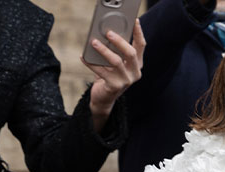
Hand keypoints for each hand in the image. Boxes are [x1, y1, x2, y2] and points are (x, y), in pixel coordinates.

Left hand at [84, 19, 145, 133]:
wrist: (105, 98)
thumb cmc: (109, 75)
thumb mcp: (116, 61)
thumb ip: (115, 50)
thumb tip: (105, 33)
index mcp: (137, 64)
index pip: (141, 45)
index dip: (138, 32)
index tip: (134, 20)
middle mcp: (135, 73)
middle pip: (130, 53)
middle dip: (119, 41)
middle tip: (108, 32)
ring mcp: (126, 81)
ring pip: (116, 62)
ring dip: (104, 51)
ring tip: (93, 43)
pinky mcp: (114, 87)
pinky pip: (102, 72)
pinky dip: (91, 64)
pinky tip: (83, 57)